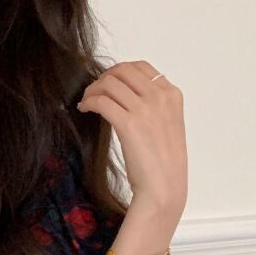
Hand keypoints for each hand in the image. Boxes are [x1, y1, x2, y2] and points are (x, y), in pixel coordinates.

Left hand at [77, 60, 187, 227]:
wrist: (164, 187)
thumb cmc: (163, 165)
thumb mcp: (166, 127)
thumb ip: (154, 108)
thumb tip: (129, 99)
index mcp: (172, 95)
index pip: (141, 67)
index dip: (118, 71)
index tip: (107, 83)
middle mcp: (160, 97)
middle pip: (123, 70)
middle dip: (103, 78)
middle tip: (92, 92)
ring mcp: (145, 109)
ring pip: (110, 83)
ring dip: (92, 89)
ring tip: (86, 101)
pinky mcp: (128, 124)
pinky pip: (102, 101)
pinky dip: (89, 102)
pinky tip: (84, 109)